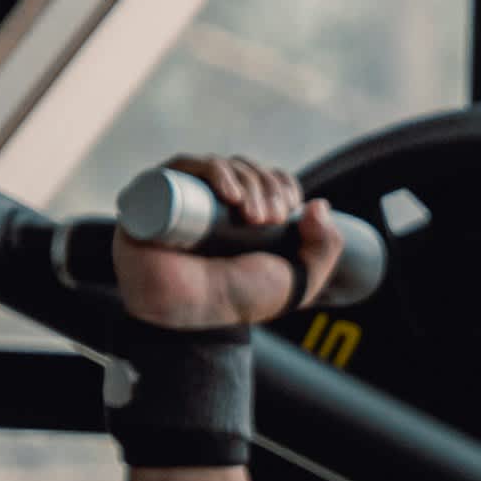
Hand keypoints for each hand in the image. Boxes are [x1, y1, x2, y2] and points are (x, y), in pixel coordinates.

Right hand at [109, 153, 328, 334]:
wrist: (190, 315)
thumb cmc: (237, 299)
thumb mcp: (299, 279)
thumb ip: (325, 248)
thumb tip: (320, 204)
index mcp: (245, 212)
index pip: (267, 177)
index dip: (282, 184)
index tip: (289, 210)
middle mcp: (214, 200)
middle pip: (245, 168)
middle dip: (266, 186)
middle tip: (270, 218)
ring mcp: (185, 194)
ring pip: (219, 165)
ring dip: (245, 180)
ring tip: (251, 215)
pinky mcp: (156, 193)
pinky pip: (183, 166)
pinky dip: (213, 171)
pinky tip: (229, 195)